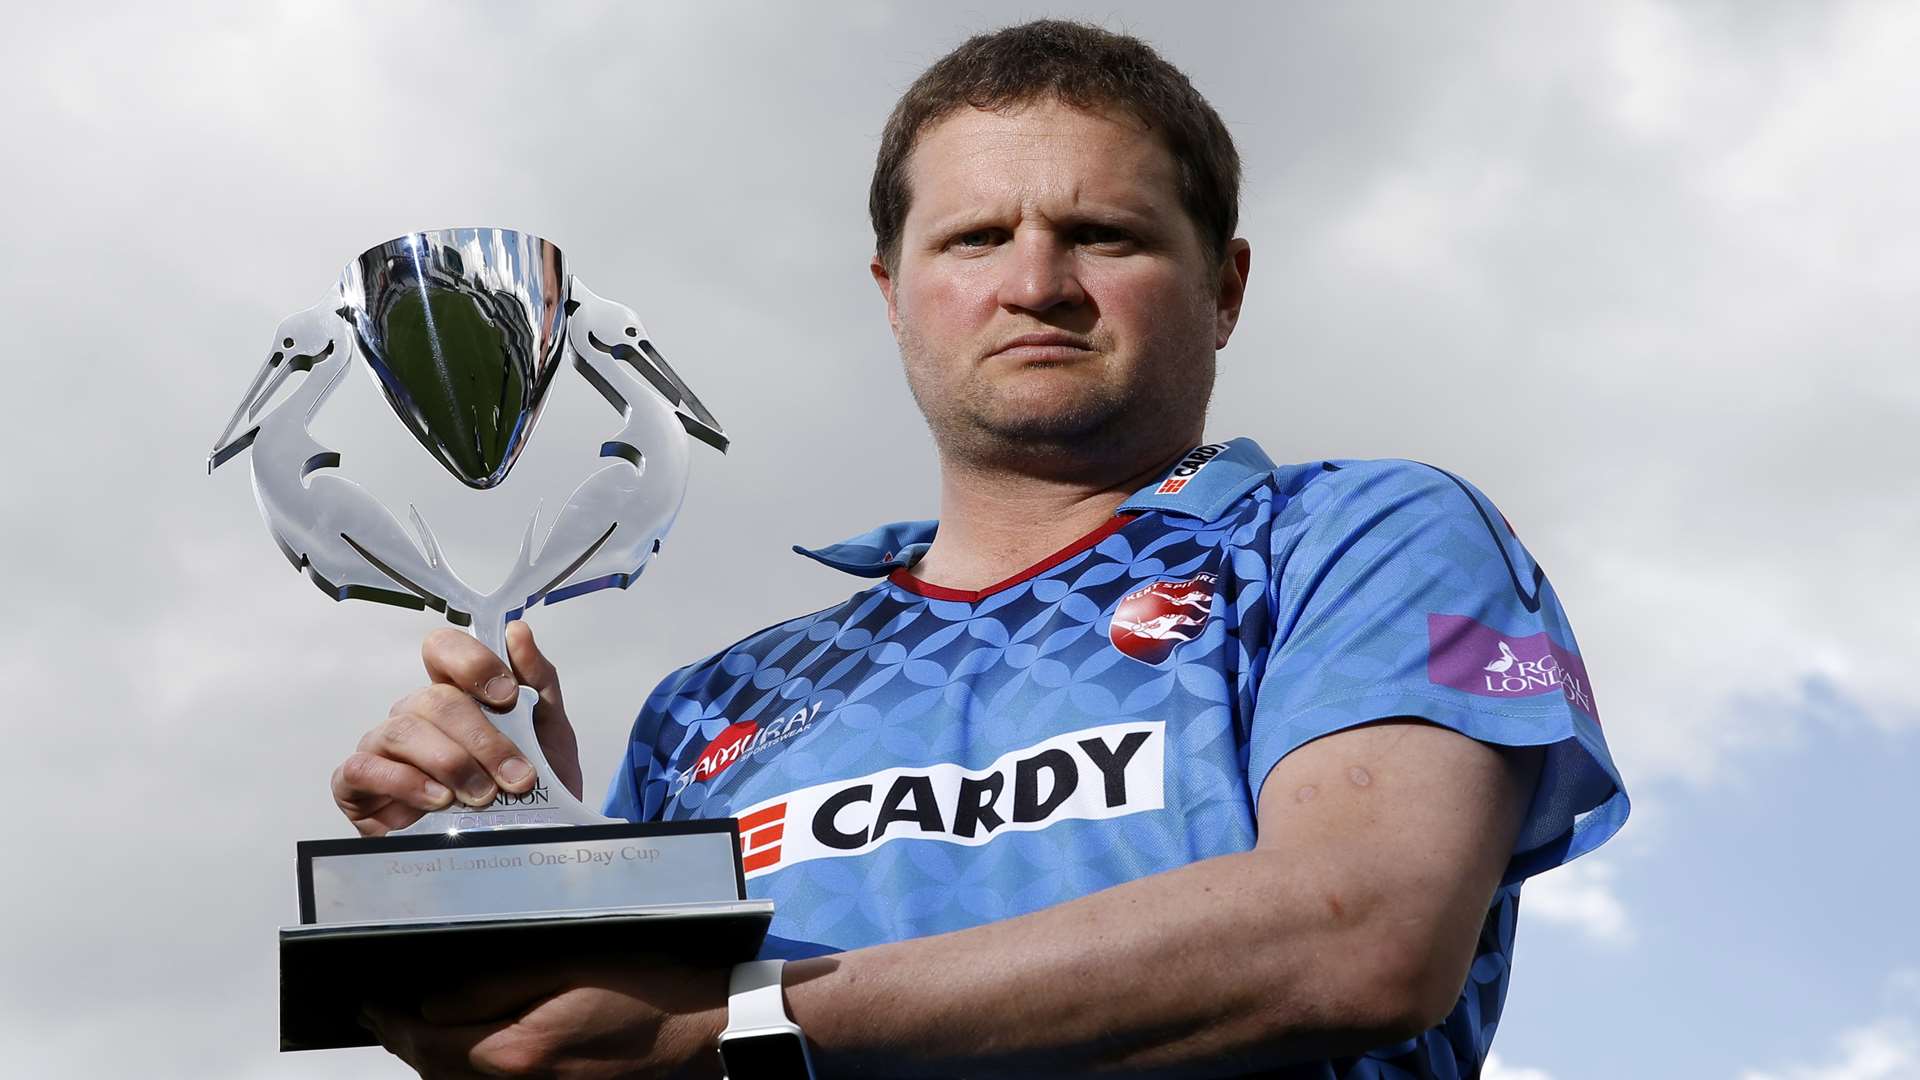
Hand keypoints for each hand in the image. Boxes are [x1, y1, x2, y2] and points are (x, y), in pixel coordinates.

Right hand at [331, 622, 583, 835]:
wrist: (520, 847)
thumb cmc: (527, 787)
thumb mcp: (549, 733)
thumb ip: (539, 683)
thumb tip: (518, 632)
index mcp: (455, 692)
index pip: (443, 649)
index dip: (472, 664)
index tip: (508, 699)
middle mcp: (415, 714)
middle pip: (434, 699)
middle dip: (483, 739)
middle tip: (516, 778)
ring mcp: (383, 747)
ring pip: (404, 731)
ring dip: (450, 762)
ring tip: (482, 797)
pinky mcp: (358, 785)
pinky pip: (363, 768)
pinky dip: (403, 782)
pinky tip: (437, 800)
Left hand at [364, 959, 727, 1079]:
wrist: (695, 1023)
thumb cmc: (639, 981)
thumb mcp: (565, 962)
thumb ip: (493, 984)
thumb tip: (431, 1002)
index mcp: (516, 1051)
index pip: (428, 1043)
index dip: (390, 1023)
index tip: (367, 1002)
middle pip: (434, 1072)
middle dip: (401, 1041)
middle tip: (376, 1012)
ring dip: (426, 1059)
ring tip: (407, 1026)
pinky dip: (458, 1071)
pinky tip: (457, 1047)